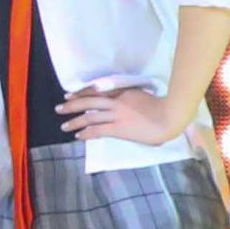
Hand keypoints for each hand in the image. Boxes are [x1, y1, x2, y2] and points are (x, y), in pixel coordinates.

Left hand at [57, 82, 197, 147]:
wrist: (170, 117)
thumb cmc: (162, 108)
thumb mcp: (144, 96)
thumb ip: (132, 98)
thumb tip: (124, 102)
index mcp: (123, 92)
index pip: (98, 91)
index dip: (83, 93)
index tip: (71, 95)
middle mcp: (117, 102)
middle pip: (89, 101)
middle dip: (72, 105)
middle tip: (59, 108)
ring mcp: (117, 115)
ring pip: (90, 116)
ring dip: (75, 121)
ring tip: (63, 126)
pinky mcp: (119, 128)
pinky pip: (98, 130)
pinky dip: (86, 133)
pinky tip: (78, 136)